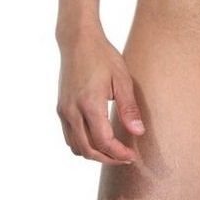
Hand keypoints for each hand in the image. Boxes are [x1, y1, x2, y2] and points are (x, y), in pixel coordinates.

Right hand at [56, 30, 144, 164]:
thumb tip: (138, 133)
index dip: (118, 153)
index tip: (132, 156)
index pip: (103, 141)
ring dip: (94, 154)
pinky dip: (83, 145)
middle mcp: (72, 111)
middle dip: (108, 158)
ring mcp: (63, 111)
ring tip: (113, 151)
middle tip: (125, 158)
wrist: (78, 41)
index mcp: (90, 103)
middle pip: (88, 149)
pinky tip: (97, 139)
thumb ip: (129, 108)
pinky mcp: (60, 108)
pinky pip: (69, 137)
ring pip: (76, 147)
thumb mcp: (122, 78)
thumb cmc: (103, 56)